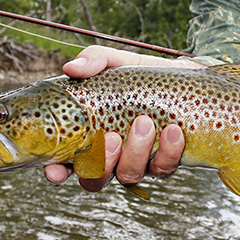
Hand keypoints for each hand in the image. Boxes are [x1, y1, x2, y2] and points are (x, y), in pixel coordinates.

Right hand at [43, 46, 194, 189]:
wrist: (183, 78)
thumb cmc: (140, 75)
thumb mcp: (116, 62)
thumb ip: (93, 61)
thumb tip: (71, 68)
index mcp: (89, 136)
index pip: (64, 163)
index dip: (56, 172)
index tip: (56, 170)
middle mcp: (110, 155)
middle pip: (94, 179)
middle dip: (102, 163)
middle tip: (113, 137)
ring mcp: (137, 162)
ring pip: (128, 175)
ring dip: (135, 153)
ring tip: (145, 122)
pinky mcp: (164, 162)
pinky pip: (163, 169)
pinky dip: (168, 152)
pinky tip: (172, 131)